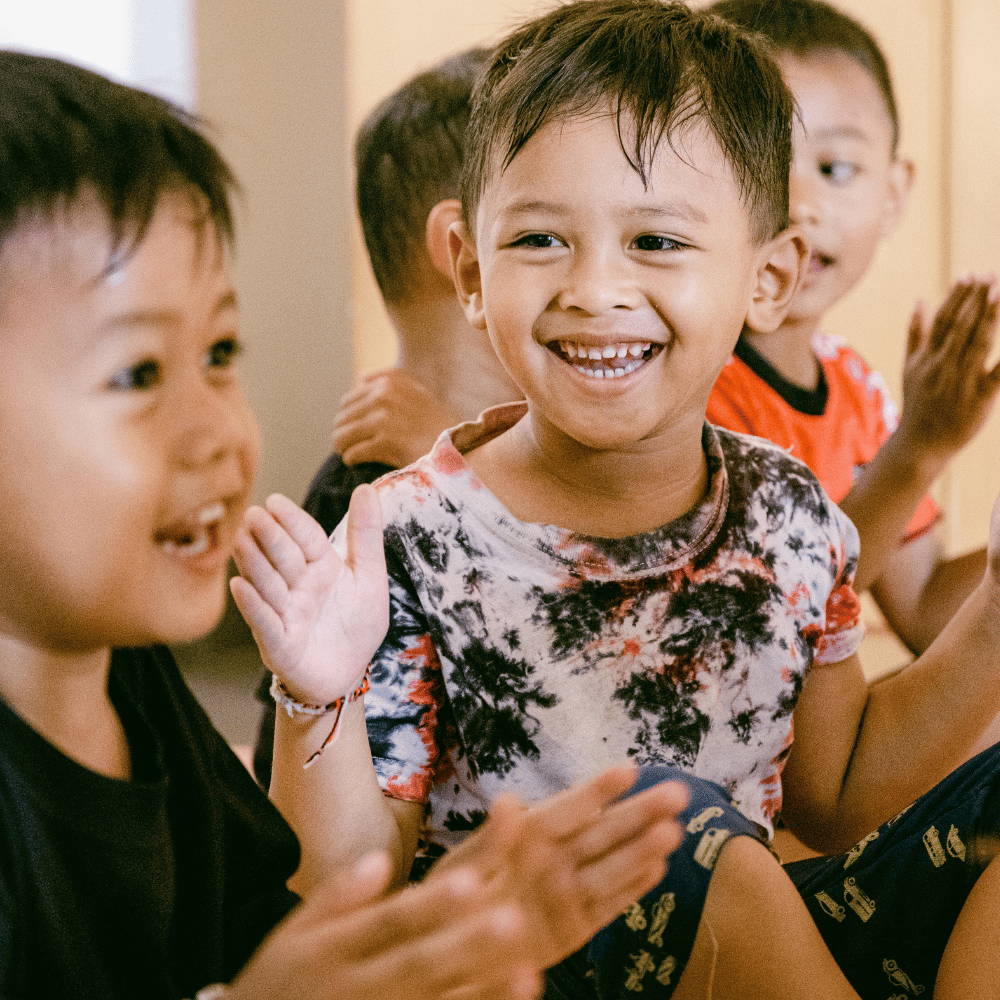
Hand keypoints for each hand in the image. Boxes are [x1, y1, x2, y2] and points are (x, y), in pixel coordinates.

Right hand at [227, 852, 541, 999]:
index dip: (430, 905)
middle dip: (466, 944)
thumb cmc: (274, 985)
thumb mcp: (290, 936)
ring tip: (528, 970)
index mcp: (332, 951)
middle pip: (419, 965)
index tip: (472, 881)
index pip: (387, 924)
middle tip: (513, 919)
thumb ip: (335, 897)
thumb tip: (380, 860)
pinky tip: (511, 998)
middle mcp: (356, 990)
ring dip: (482, 992)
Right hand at [230, 485, 387, 703]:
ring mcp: (284, 612)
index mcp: (320, 566)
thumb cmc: (357, 623)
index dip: (291, 520)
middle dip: (269, 537)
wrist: (350, 673)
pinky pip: (264, 621)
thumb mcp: (369, 575)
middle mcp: (297, 585)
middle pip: (282, 557)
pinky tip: (240, 586)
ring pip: (267, 584)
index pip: (305, 537)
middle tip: (254, 516)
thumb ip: (366, 534)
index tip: (275, 501)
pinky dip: (253, 605)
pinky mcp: (278, 642)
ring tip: (242, 541)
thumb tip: (366, 488)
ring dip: (254, 564)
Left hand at [333, 369, 459, 467]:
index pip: (349, 400)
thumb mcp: (419, 393)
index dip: (350, 419)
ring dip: (345, 448)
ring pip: (341, 436)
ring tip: (353, 454)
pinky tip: (362, 462)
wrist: (457, 450)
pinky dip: (353, 460)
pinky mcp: (385, 441)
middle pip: (341, 418)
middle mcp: (386, 394)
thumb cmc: (437, 427)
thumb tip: (361, 376)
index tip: (360, 432)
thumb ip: (390, 381)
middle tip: (355, 447)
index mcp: (392, 381)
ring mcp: (385, 417)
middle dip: (346, 434)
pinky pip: (352, 453)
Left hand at [431, 766, 687, 968]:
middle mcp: (553, 859)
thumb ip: (491, 840)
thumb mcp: (463, 868)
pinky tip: (658, 869)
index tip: (630, 769)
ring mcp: (565, 894)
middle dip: (638, 813)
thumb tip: (508, 799)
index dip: (597, 790)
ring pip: (611, 867)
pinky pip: (607, 906)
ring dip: (642, 849)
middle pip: (601, 832)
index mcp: (525, 835)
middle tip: (678, 793)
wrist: (443, 949)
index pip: (567, 808)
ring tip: (673, 831)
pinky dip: (632, 889)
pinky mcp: (573, 929)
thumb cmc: (449, 898)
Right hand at [898, 275, 999, 461]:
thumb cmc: (919, 405)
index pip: (942, 320)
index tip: (970, 274)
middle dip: (977, 299)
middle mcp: (942, 366)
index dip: (956, 296)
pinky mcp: (980, 398)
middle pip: (961, 326)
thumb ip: (916, 333)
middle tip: (992, 275)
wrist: (919, 445)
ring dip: (990, 316)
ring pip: (977, 342)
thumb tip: (921, 299)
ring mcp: (960, 381)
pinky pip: (998, 372)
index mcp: (927, 357)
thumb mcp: (911, 368)